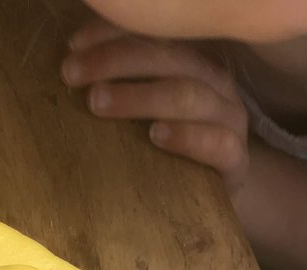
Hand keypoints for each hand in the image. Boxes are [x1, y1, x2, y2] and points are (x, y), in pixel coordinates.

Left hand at [61, 18, 250, 194]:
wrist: (217, 198)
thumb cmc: (172, 153)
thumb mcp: (146, 114)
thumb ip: (122, 89)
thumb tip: (70, 69)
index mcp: (194, 62)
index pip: (155, 35)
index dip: (113, 35)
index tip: (73, 46)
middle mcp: (215, 83)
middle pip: (169, 58)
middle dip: (116, 61)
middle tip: (72, 75)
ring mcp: (229, 120)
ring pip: (189, 96)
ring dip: (140, 96)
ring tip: (97, 102)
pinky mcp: (236, 161)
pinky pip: (218, 144)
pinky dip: (186, 137)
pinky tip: (155, 135)